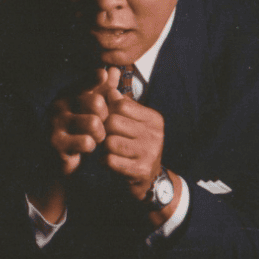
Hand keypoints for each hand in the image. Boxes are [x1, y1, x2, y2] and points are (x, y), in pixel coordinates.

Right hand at [46, 67, 115, 176]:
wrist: (58, 155)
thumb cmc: (79, 128)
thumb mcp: (92, 107)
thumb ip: (103, 90)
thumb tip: (114, 70)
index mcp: (68, 93)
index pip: (85, 82)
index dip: (95, 78)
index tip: (103, 74)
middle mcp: (60, 104)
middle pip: (97, 103)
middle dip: (106, 117)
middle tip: (101, 126)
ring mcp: (56, 123)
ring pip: (94, 123)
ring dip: (100, 135)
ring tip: (95, 138)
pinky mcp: (56, 142)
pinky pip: (86, 142)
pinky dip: (91, 147)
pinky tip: (86, 148)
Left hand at [101, 78, 166, 201]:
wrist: (148, 179)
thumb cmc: (134, 146)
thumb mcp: (131, 122)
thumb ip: (120, 102)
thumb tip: (109, 79)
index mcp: (153, 119)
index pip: (120, 104)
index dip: (106, 111)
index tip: (104, 120)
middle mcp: (155, 134)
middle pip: (113, 122)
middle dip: (103, 130)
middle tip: (103, 137)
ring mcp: (150, 153)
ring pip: (110, 141)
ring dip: (103, 147)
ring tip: (107, 150)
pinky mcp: (141, 170)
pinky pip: (110, 160)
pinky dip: (104, 161)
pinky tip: (108, 162)